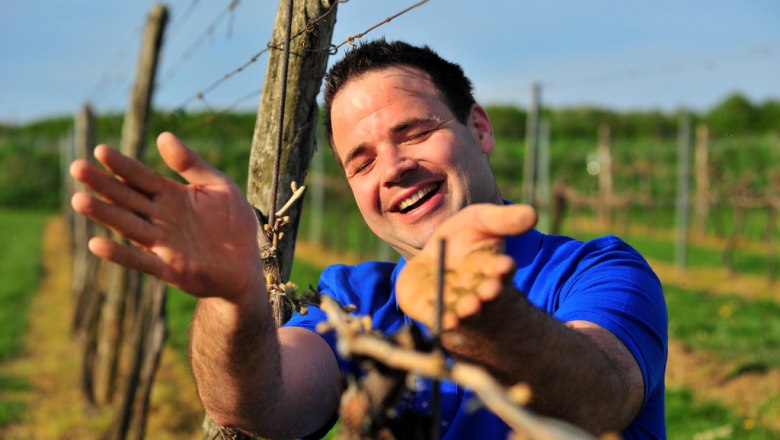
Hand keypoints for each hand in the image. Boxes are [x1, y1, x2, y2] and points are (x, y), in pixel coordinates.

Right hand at [70, 132, 263, 300]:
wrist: (247, 266)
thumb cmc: (233, 224)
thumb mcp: (219, 186)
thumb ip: (191, 164)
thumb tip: (163, 136)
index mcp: (171, 196)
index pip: (141, 177)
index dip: (123, 165)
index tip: (101, 150)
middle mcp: (161, 218)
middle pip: (127, 198)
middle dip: (103, 185)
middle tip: (77, 168)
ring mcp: (163, 244)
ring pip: (128, 226)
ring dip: (105, 214)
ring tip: (79, 200)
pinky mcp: (170, 269)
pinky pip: (142, 261)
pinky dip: (120, 254)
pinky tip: (97, 244)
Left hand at [396, 204, 536, 329]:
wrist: (434, 260)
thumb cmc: (463, 239)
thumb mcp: (482, 222)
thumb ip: (503, 220)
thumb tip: (533, 214)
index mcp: (493, 268)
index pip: (501, 269)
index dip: (502, 267)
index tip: (506, 264)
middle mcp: (478, 290)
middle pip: (486, 294)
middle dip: (488, 291)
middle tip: (490, 290)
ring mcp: (456, 304)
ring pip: (465, 310)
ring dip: (468, 308)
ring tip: (470, 305)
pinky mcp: (431, 310)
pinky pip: (437, 318)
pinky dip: (442, 319)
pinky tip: (445, 320)